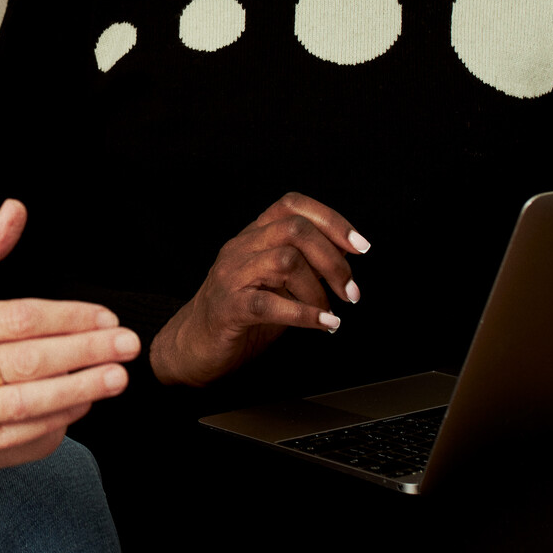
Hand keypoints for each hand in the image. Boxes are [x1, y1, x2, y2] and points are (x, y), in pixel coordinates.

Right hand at [0, 201, 137, 472]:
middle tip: (126, 347)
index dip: (68, 318)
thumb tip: (16, 209)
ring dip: (76, 392)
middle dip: (84, 353)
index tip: (106, 318)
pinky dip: (50, 427)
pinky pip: (12, 443)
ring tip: (114, 379)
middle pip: (26, 362)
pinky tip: (77, 410)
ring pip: (24, 405)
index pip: (17, 318)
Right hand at [150, 192, 367, 386]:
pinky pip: (270, 304)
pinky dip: (305, 314)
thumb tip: (346, 262)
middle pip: (295, 230)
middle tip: (350, 291)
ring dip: (319, 290)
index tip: (360, 247)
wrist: (193, 346)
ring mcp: (231, 275)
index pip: (291, 206)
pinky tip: (324, 324)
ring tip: (329, 312)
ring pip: (285, 260)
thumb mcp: (276, 282)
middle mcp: (241, 248)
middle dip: (333, 260)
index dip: (331, 220)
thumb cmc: (240, 314)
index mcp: (253, 236)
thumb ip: (304, 267)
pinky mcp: (228, 307)